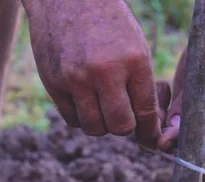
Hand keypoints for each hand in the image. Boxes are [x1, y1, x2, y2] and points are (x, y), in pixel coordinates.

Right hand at [21, 0, 160, 146]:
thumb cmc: (109, 23)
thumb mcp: (136, 46)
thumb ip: (140, 84)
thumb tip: (144, 123)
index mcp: (134, 61)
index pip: (146, 111)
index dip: (150, 130)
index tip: (150, 136)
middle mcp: (105, 72)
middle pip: (120, 126)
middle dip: (125, 127)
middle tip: (124, 117)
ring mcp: (76, 79)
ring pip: (95, 128)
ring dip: (102, 124)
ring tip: (104, 108)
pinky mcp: (54, 83)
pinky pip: (72, 119)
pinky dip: (82, 118)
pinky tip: (86, 102)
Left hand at [158, 3, 204, 151]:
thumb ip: (197, 93)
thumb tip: (174, 125)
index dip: (185, 139)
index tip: (162, 140)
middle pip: (191, 143)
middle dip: (168, 133)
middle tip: (156, 111)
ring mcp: (201, 120)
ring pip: (175, 135)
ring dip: (161, 121)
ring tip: (164, 90)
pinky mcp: (186, 113)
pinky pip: (168, 123)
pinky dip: (159, 112)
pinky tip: (164, 89)